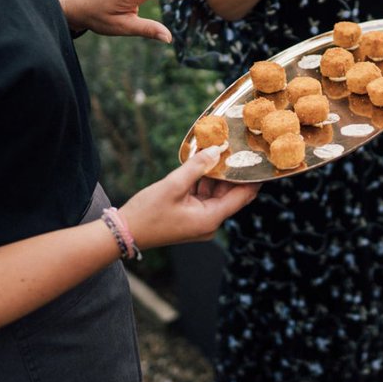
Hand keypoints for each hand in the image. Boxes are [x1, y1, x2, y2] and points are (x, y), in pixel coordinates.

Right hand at [119, 146, 259, 249]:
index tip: (259, 159)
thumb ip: (196, 167)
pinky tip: (202, 164)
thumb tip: (218, 150)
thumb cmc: (146, 213)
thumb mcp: (172, 185)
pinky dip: (204, 182)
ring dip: (217, 175)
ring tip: (221, 150)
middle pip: (231, 194)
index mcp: (210, 219)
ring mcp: (201, 222)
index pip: (243, 196)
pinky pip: (204, 197)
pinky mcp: (191, 218)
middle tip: (239, 148)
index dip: (253, 178)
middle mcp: (210, 223)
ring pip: (217, 194)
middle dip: (233, 172)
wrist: (123, 234)